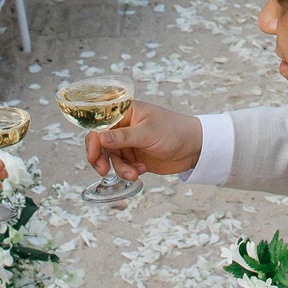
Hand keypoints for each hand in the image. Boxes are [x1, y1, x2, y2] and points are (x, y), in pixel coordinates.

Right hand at [85, 98, 202, 181]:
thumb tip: (100, 137)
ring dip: (120, 168)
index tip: (93, 155)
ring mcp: (128, 143)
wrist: (194, 148)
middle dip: (101, 158)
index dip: (93, 140)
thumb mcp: (148, 133)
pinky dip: (128, 171)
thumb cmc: (174, 131)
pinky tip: (142, 170)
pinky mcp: (134, 157)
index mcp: (125, 113)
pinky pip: (122, 167)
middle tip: (103, 171)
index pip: (100, 124)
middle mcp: (124, 127)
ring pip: (111, 158)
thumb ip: (123, 137)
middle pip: (101, 144)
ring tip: (134, 174)